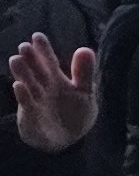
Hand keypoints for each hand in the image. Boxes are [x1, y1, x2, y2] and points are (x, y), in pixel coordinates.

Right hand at [10, 34, 98, 152]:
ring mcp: (36, 102)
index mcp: (57, 80)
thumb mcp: (84, 92)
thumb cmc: (75, 112)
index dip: (44, 50)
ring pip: (28, 85)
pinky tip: (19, 86)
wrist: (67, 139)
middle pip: (36, 72)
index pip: (50, 62)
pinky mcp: (31, 117)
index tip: (37, 36)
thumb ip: (84, 73)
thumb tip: (86, 48)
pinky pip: (28, 106)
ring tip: (15, 59)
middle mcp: (43, 88)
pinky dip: (24, 97)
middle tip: (23, 46)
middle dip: (30, 59)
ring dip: (22, 74)